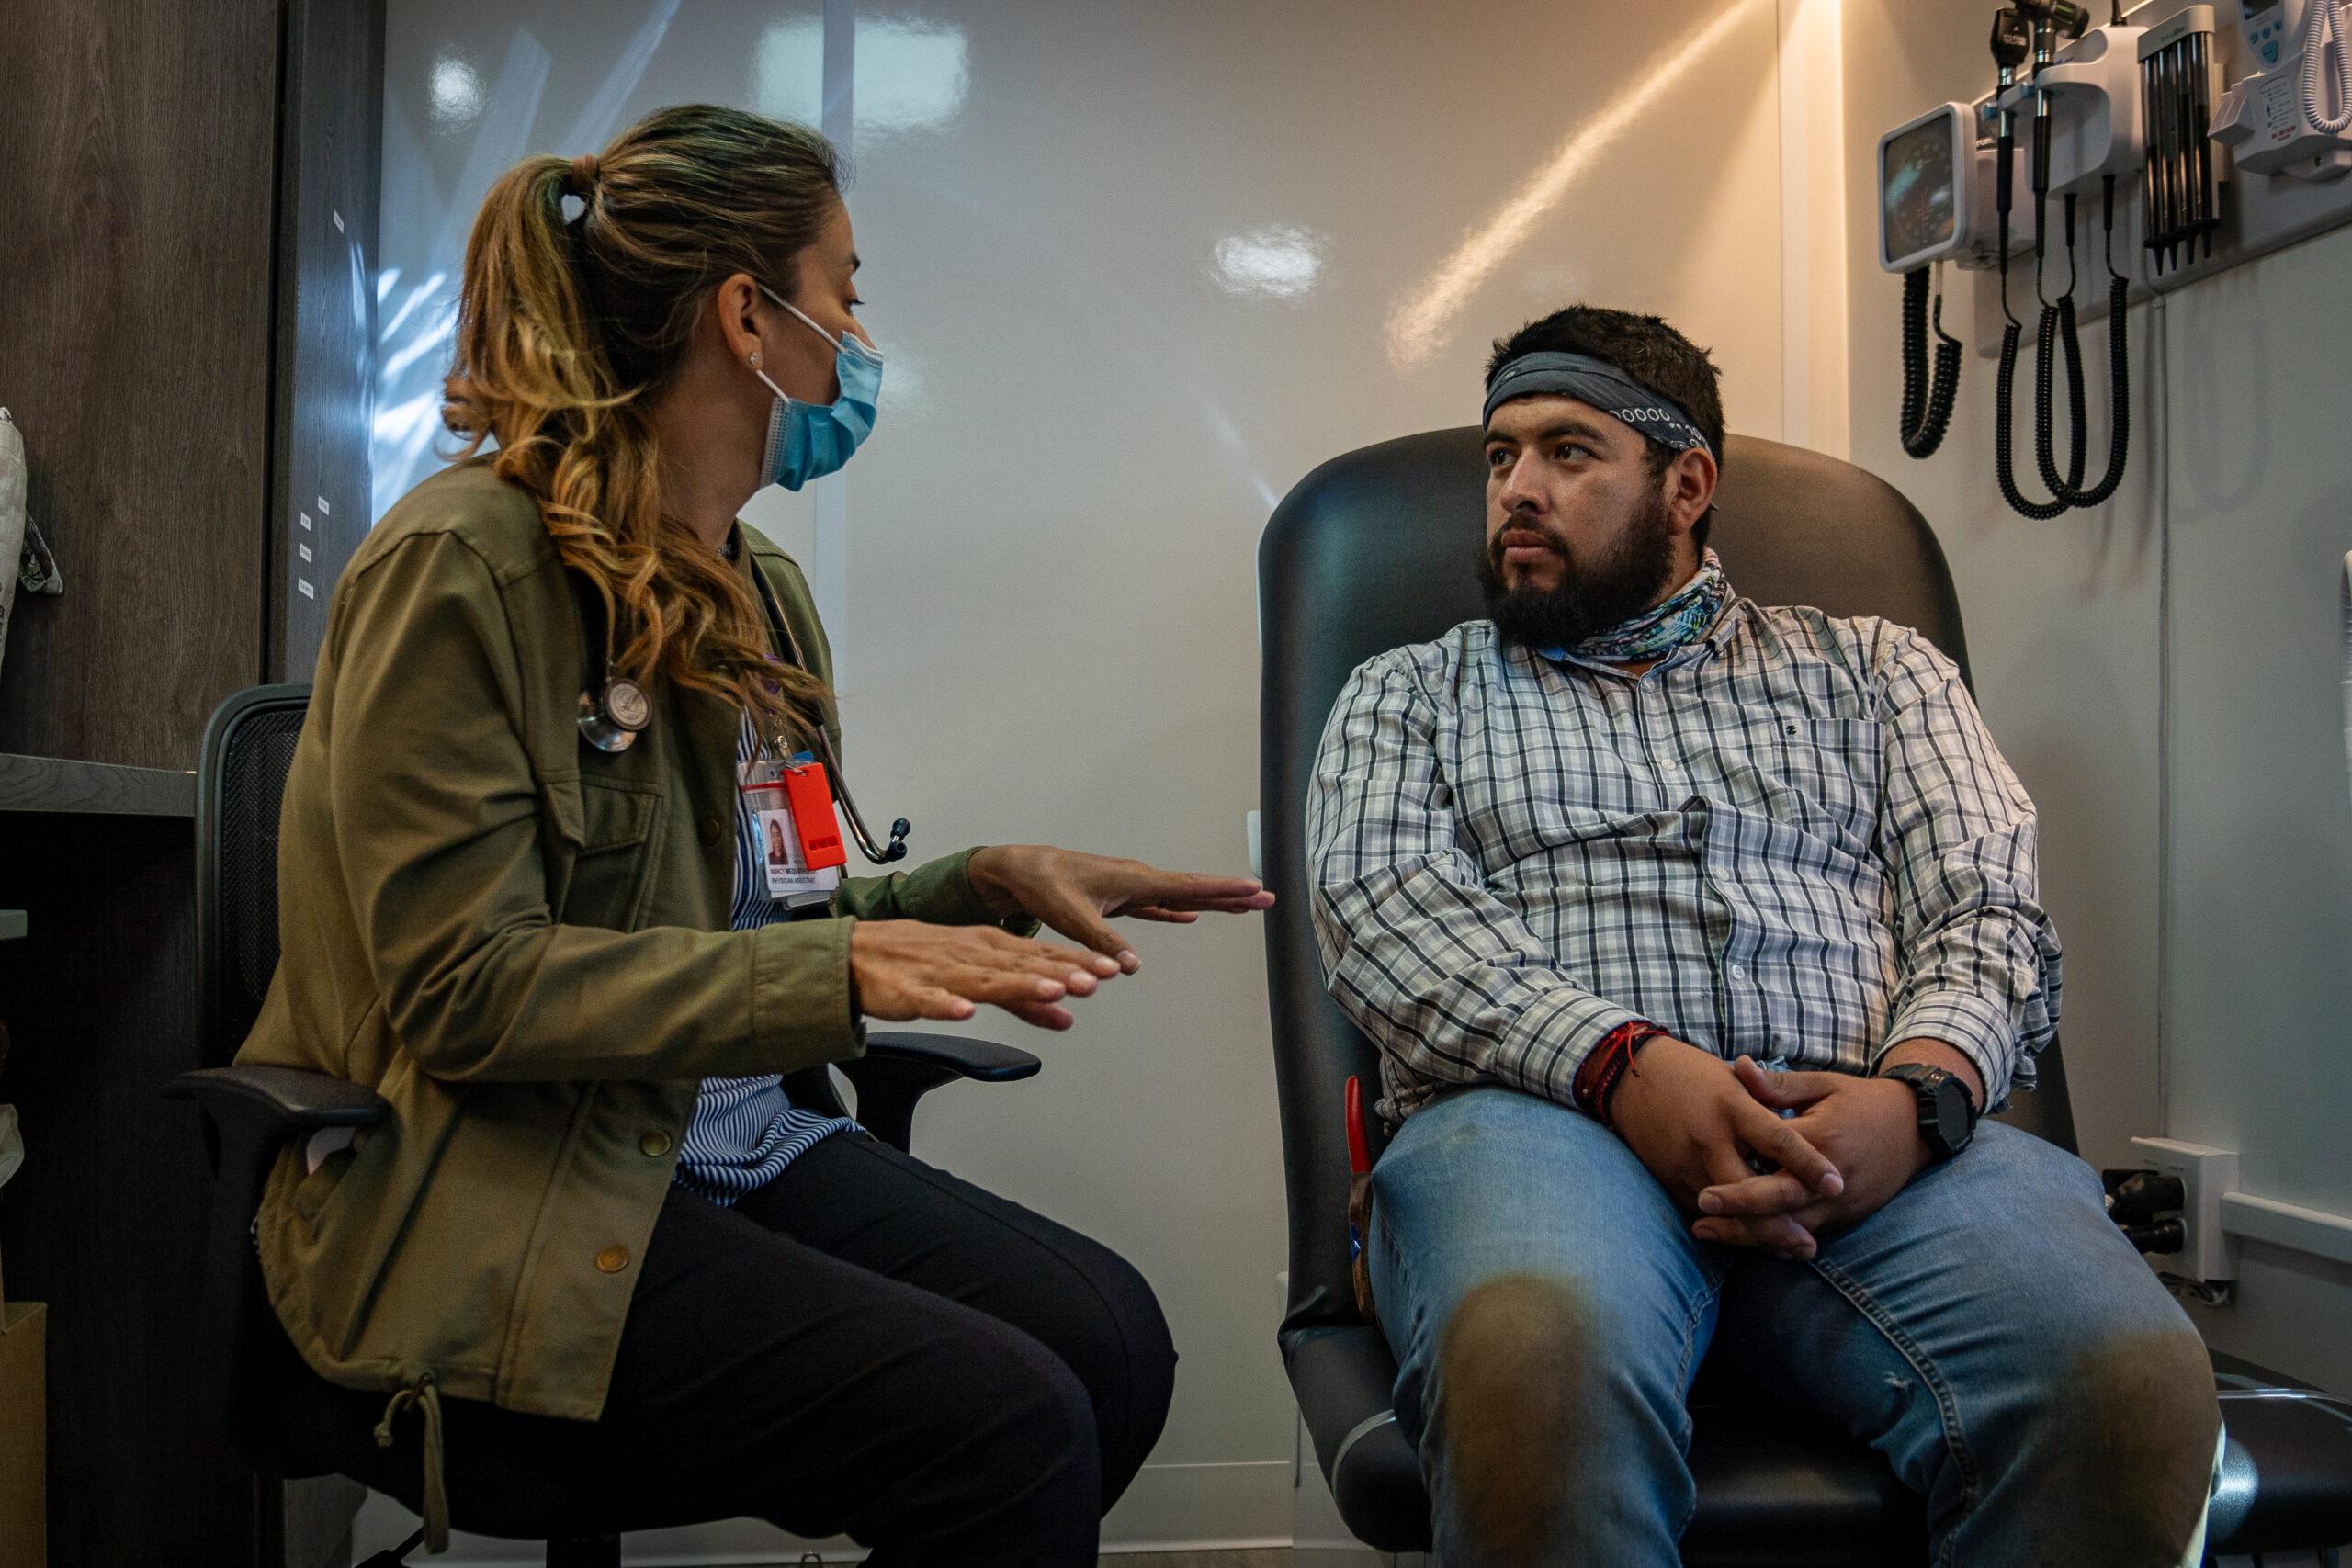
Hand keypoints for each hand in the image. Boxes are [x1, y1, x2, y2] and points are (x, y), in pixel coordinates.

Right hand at [849, 920, 1121, 1030]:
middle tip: (1094, 979)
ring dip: (1019, 985)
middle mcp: (971, 955)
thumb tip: (1067, 1015)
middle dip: (1059, 972)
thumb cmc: (923, 962)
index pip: (1042, 955)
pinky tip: (963, 1010)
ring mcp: (941, 972)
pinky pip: (929, 1000)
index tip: (1112, 968)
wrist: (859, 955)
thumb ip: (1024, 1001)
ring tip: (1049, 990)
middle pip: (1022, 966)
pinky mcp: (909, 992)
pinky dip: (946, 1005)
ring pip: (985, 980)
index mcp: (990, 948)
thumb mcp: (980, 977)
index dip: (1077, 961)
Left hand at [966, 845, 1275, 972]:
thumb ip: (1103, 941)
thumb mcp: (1071, 916)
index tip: (1255, 888)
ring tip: (1242, 904)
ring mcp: (1130, 888)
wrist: (1019, 869)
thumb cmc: (1043, 885)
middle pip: (1194, 889)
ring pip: (1180, 896)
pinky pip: (1158, 904)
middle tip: (1267, 897)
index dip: (1223, 889)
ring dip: (1211, 900)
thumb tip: (1133, 966)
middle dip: (1231, 893)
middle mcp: (1137, 880)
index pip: (1187, 887)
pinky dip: (1178, 910)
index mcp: (1132, 880)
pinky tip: (1191, 916)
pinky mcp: (1119, 898)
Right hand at [1608, 1038, 1843, 1257]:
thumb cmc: (1690, 1073)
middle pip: (1749, 1190)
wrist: (1628, 1078)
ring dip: (1758, 1235)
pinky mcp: (1670, 1178)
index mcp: (1731, 1106)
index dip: (1808, 1164)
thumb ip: (1768, 1101)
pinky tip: (1756, 1240)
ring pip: (1726, 1211)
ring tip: (1791, 1250)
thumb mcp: (1731, 1077)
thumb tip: (1806, 1123)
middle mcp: (1708, 1138)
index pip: (1777, 1140)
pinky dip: (1731, 1228)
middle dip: (1779, 1223)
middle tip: (1810, 1245)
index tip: (1837, 1184)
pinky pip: (1705, 1211)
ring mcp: (1686, 1163)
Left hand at [1689, 1059, 1935, 1257]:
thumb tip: (1738, 1065)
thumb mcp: (1822, 1084)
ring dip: (1749, 1234)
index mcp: (1821, 1138)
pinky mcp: (1846, 1216)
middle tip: (1700, 1214)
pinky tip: (1742, 1241)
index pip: (1774, 1158)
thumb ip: (1778, 1085)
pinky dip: (1776, 1240)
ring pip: (1791, 1228)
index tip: (1704, 1184)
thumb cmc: (1860, 1100)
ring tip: (1707, 1232)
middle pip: (1780, 1203)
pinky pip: (1807, 1234)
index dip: (1741, 1174)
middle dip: (1739, 1213)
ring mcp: (1841, 1202)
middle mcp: (1831, 1177)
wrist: (1915, 1128)